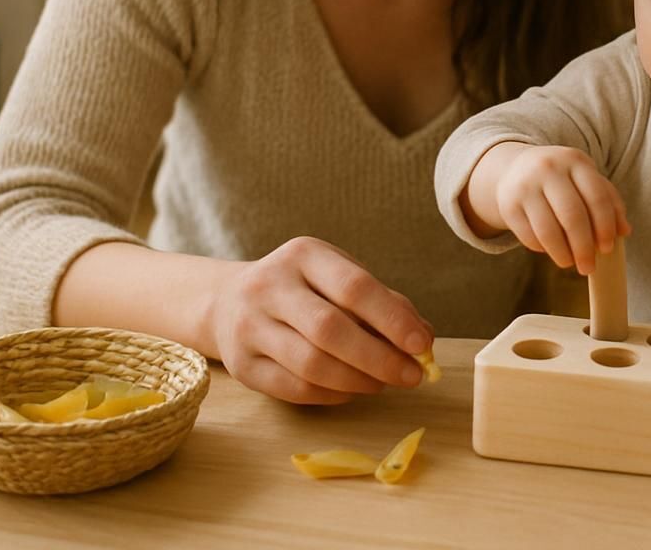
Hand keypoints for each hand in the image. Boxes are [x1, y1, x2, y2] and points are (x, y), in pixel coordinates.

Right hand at [207, 236, 434, 404]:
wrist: (227, 302)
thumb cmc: (302, 289)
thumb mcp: (338, 277)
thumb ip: (383, 302)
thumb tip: (424, 339)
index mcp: (303, 255)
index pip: (353, 287)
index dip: (392, 319)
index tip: (422, 345)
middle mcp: (270, 286)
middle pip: (330, 329)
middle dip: (379, 358)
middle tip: (411, 376)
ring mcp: (249, 327)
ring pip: (312, 365)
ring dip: (358, 381)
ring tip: (383, 383)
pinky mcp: (242, 366)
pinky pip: (296, 389)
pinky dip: (334, 395)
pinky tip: (353, 390)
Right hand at [472, 143, 631, 274]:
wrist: (517, 168)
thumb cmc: (563, 179)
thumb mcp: (587, 180)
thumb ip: (610, 202)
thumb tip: (624, 231)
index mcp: (575, 161)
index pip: (597, 197)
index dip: (605, 227)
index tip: (607, 249)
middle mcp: (548, 169)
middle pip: (572, 216)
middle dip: (584, 248)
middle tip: (589, 267)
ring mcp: (525, 186)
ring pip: (548, 230)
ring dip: (562, 254)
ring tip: (570, 263)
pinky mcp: (508, 205)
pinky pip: (529, 236)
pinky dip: (543, 249)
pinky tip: (551, 250)